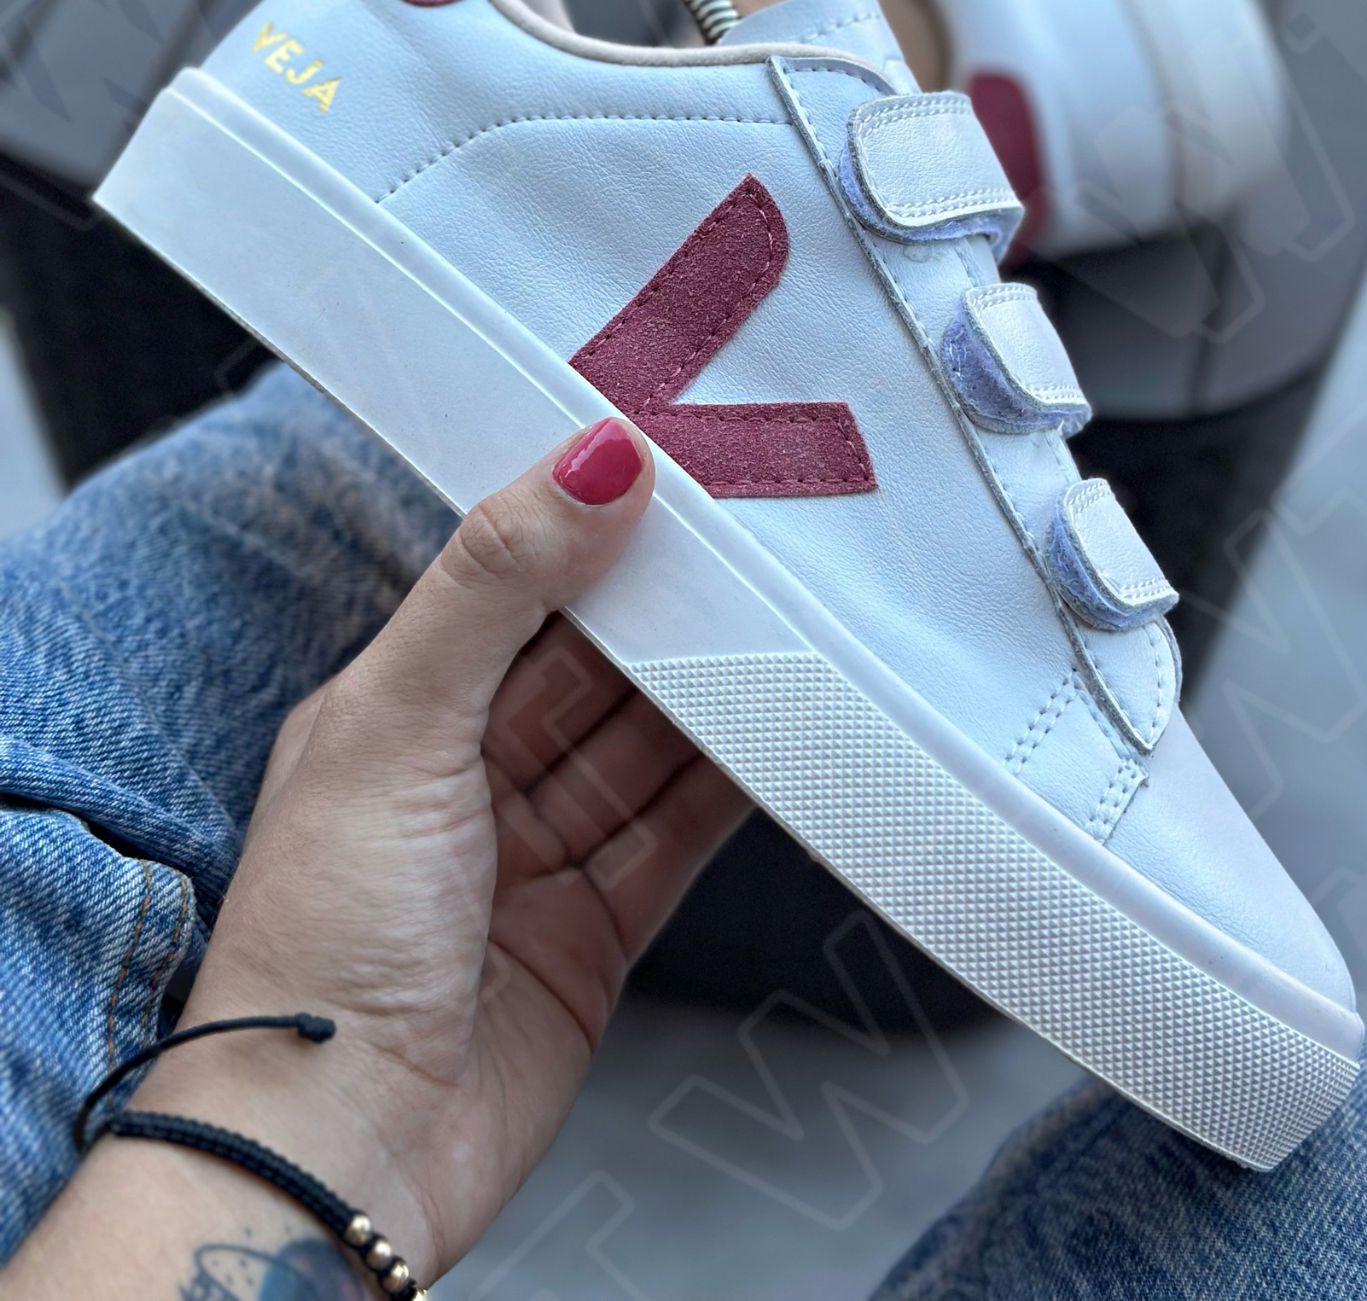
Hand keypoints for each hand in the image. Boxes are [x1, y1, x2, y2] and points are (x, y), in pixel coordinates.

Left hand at [124, 418, 746, 1284]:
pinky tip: (783, 737)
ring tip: (792, 626)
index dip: (587, 528)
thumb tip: (587, 464)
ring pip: (646, 743)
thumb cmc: (314, 953)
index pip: (510, 589)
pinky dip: (735, 786)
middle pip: (593, 663)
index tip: (672, 471)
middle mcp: (464, 774)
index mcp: (395, 709)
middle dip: (669, 607)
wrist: (334, 1162)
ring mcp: (532, 854)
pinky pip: (678, 831)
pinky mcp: (593, 930)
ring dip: (715, 690)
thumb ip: (494, 587)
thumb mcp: (394, 727)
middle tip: (758, 544)